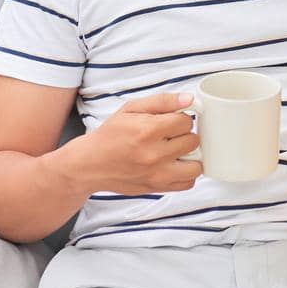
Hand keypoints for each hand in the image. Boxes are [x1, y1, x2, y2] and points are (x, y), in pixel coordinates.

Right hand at [67, 91, 203, 195]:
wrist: (90, 164)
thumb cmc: (110, 135)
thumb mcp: (131, 109)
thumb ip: (162, 101)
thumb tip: (189, 99)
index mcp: (147, 131)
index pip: (185, 121)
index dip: (180, 118)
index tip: (171, 121)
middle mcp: (154, 155)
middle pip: (193, 141)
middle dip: (184, 135)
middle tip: (171, 135)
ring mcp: (157, 175)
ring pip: (196, 166)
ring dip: (191, 156)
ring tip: (177, 151)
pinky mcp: (157, 188)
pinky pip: (188, 183)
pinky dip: (186, 174)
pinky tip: (175, 165)